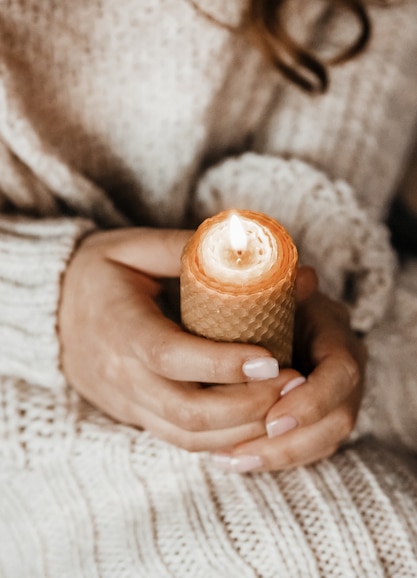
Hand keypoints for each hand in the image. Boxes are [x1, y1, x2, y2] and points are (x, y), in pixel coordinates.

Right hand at [59, 227, 303, 451]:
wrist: (52, 312)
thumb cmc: (99, 273)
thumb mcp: (134, 247)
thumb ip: (187, 248)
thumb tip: (251, 251)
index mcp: (121, 328)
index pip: (172, 357)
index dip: (223, 364)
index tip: (271, 358)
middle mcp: (123, 376)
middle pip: (188, 411)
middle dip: (248, 405)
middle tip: (294, 383)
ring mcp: (129, 402)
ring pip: (189, 437)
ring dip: (243, 428)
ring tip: (286, 403)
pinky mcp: (137, 415)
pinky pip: (182, 441)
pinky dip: (224, 439)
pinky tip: (258, 421)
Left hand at [213, 290, 366, 471]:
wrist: (270, 314)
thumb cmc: (268, 299)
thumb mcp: (274, 290)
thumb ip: (285, 285)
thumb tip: (304, 277)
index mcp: (336, 334)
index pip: (342, 373)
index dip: (311, 400)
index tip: (272, 419)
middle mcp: (342, 369)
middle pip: (338, 418)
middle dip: (292, 442)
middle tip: (242, 450)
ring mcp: (334, 396)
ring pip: (323, 440)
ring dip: (277, 456)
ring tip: (230, 459)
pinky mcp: (316, 417)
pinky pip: (306, 447)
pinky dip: (273, 457)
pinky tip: (234, 458)